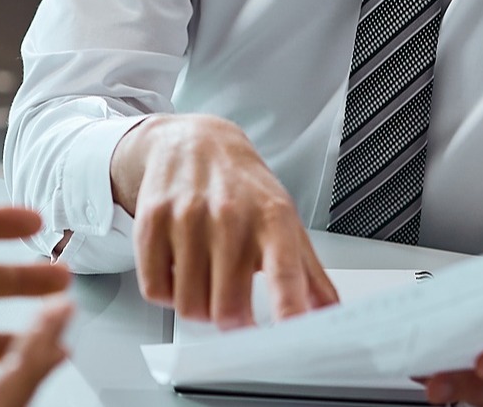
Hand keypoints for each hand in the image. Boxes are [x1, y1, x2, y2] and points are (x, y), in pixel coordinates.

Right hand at [109, 114, 336, 327]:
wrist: (195, 143)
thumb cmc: (244, 188)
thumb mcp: (285, 221)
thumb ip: (309, 275)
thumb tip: (331, 317)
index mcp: (273, 218)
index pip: (284, 273)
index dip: (288, 311)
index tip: (290, 340)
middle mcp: (230, 215)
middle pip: (227, 307)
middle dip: (232, 322)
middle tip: (235, 311)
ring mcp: (187, 216)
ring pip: (188, 305)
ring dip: (198, 308)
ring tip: (206, 284)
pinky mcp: (151, 220)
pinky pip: (155, 289)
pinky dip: (167, 294)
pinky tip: (179, 272)